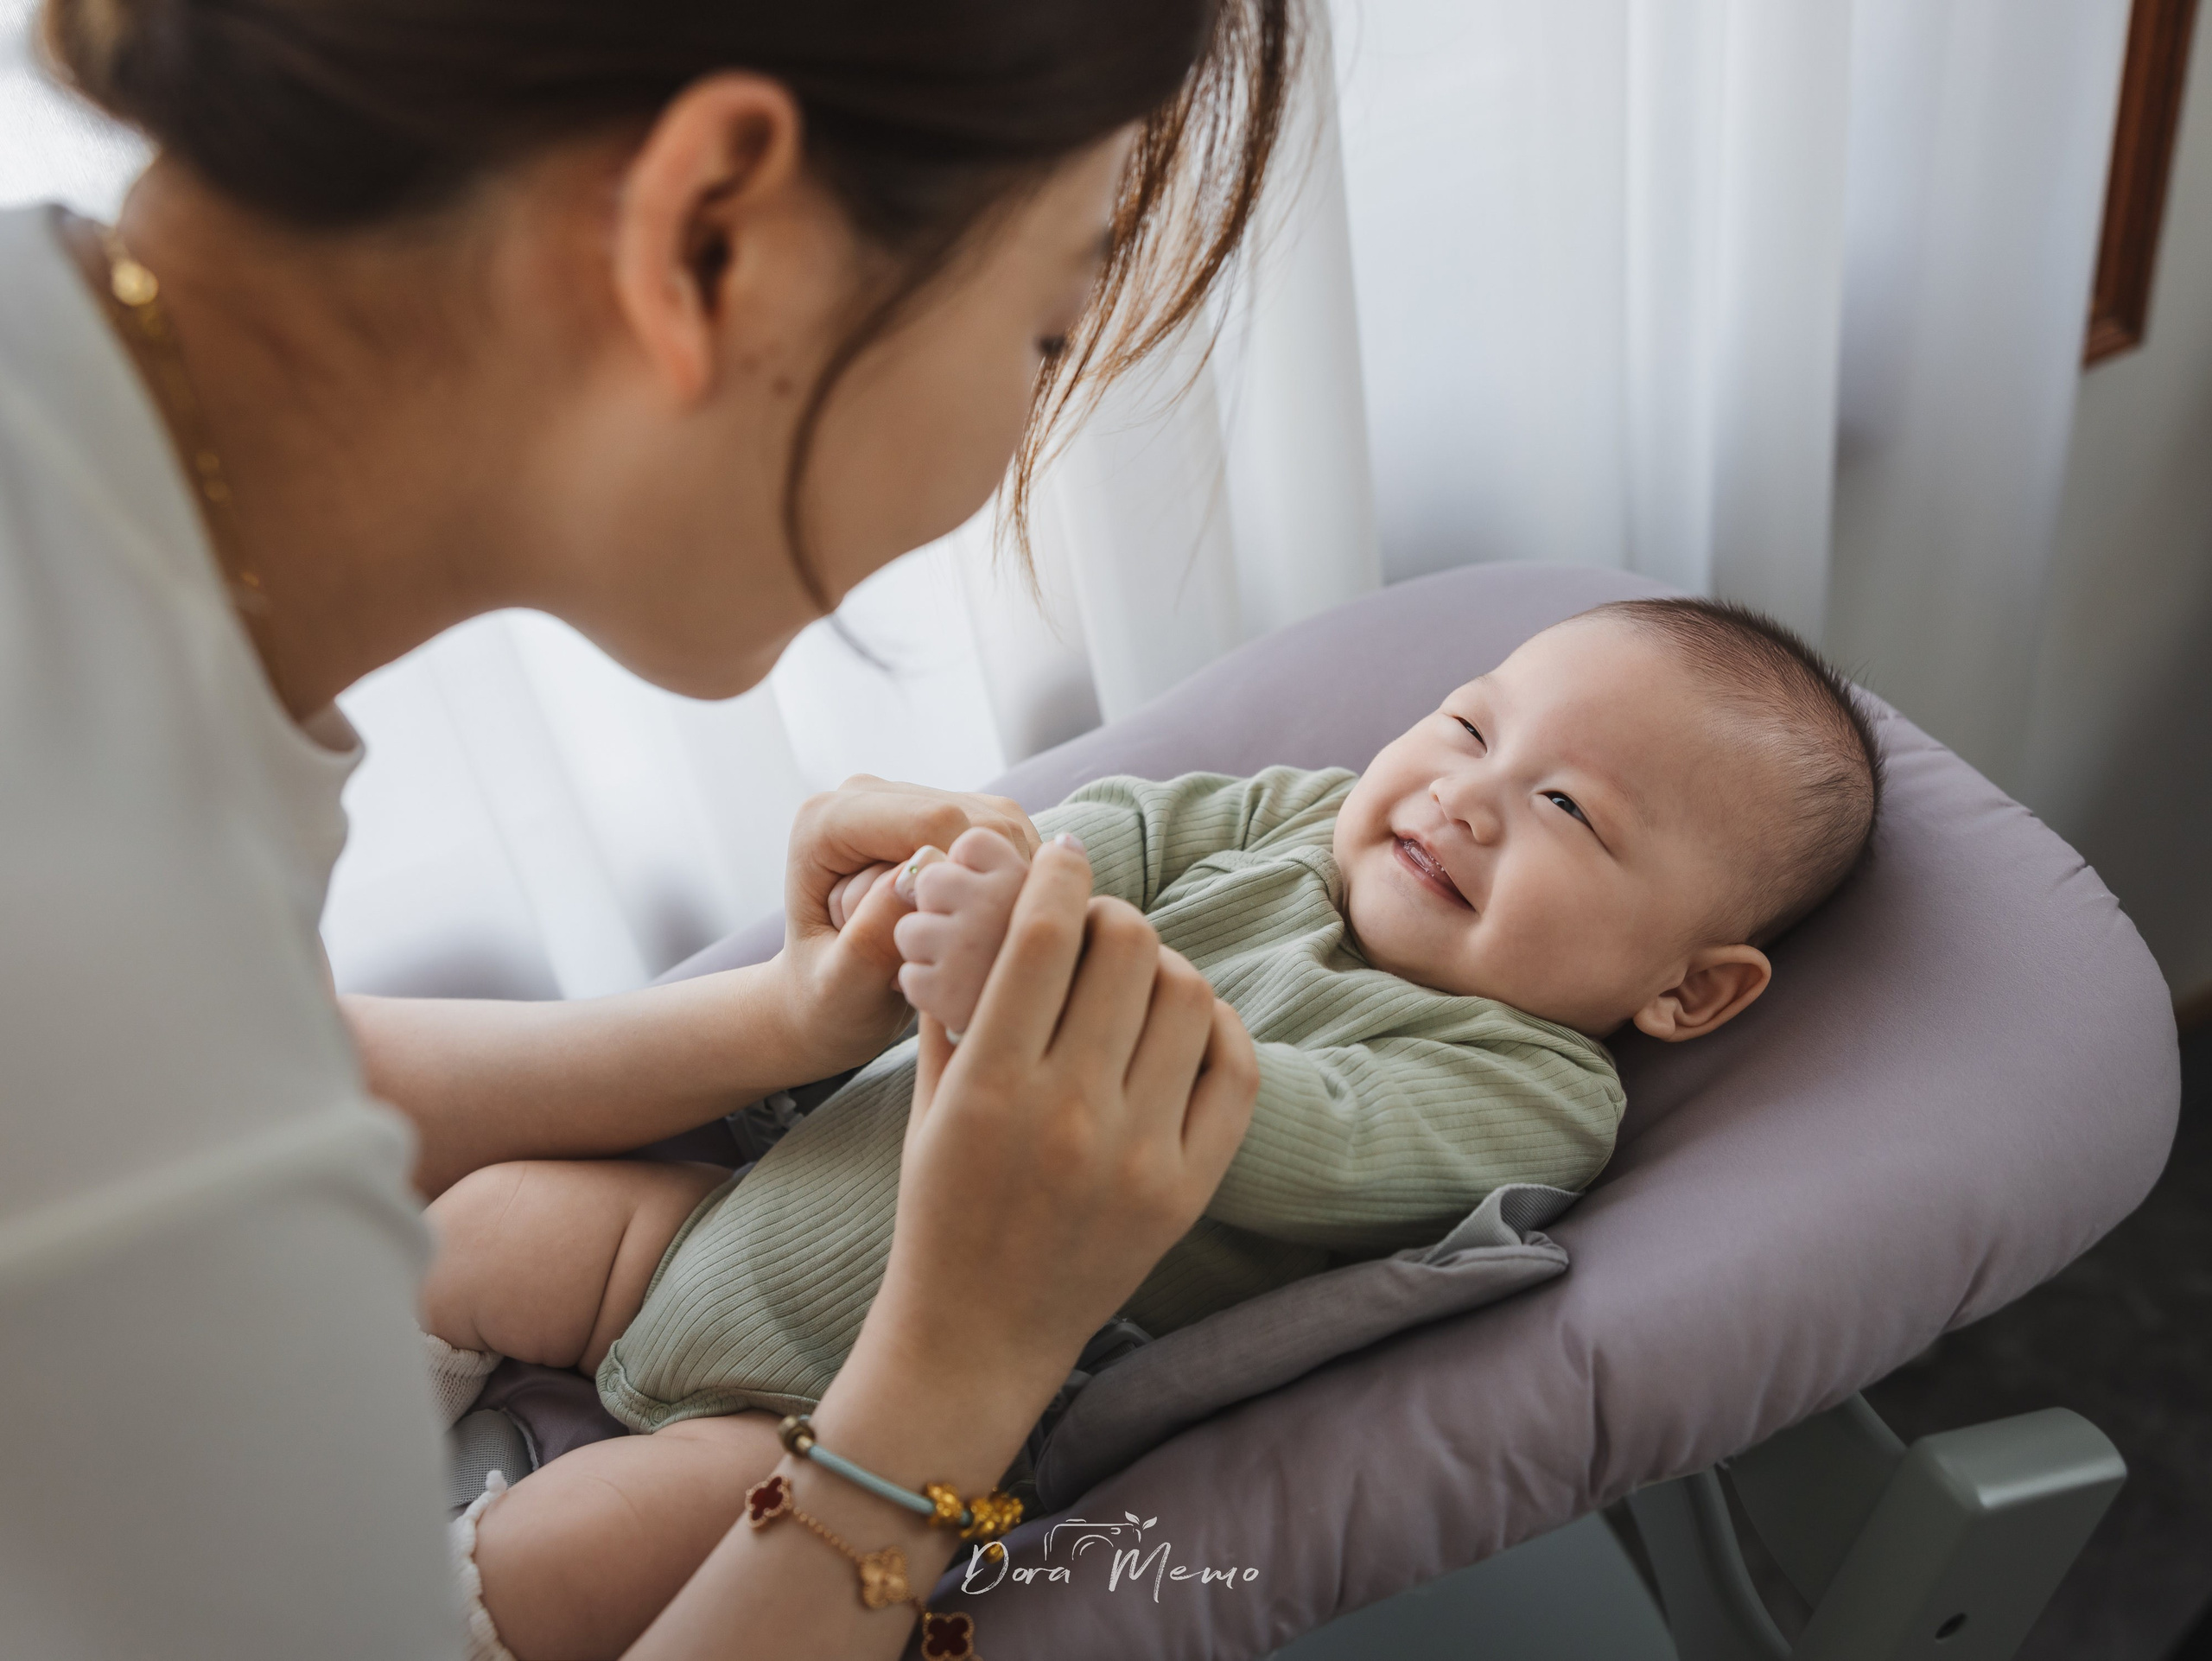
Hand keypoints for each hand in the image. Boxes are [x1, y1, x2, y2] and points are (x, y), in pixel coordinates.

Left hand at [775, 778, 1037, 1074]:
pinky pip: (1006, 843)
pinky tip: (978, 929)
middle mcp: (868, 796)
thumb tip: (911, 883)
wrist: (829, 999)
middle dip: (979, 888)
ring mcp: (912, 802)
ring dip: (995, 890)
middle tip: (948, 952)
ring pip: (999, 829)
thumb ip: (866, 942)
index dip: (966, 878)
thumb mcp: (837, 988)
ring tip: (954, 944)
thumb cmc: (827, 1002)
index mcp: (826, 822)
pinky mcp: (948, 819)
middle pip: (972, 818)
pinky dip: (1007, 887)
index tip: (961, 943)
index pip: (931, 820)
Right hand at [863, 840, 1259, 1401]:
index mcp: (991, 1085)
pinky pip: (1233, 1068)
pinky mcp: (1189, 1189)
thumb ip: (953, 1001)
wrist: (977, 1336)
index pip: (1044, 935)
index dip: (1060, 875)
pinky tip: (1182, 1025)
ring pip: (1187, 994)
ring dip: (1160, 966)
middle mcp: (1071, 1114)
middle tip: (1095, 927)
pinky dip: (1214, 1027)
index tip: (1064, 855)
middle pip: (1127, 947)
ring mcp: (1140, 1154)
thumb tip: (980, 902)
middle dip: (1109, 915)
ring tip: (1133, 980)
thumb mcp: (928, 1102)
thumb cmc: (940, 1210)